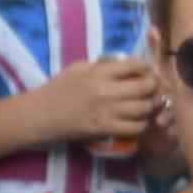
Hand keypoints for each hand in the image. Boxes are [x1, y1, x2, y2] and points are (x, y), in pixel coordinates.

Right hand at [41, 54, 164, 156]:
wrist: (39, 115)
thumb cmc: (56, 90)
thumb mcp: (78, 69)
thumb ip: (102, 66)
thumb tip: (124, 64)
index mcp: (99, 72)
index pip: (136, 65)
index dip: (147, 68)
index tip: (145, 72)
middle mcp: (105, 90)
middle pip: (146, 87)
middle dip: (153, 87)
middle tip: (151, 90)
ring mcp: (106, 111)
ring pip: (144, 108)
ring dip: (149, 107)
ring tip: (145, 105)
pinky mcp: (104, 129)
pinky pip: (135, 127)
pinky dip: (141, 124)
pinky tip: (136, 121)